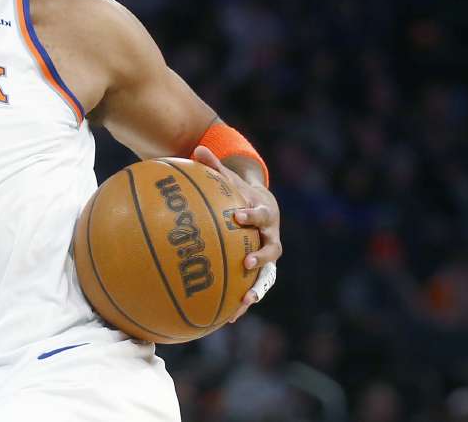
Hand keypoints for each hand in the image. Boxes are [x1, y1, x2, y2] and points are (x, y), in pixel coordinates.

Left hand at [192, 145, 281, 322]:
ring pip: (267, 275)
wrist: (264, 207)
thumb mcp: (229, 180)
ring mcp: (268, 256)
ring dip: (257, 287)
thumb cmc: (239, 192)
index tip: (237, 216)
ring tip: (245, 300)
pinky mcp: (261, 271)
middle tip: (247, 261)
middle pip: (271, 248)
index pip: (259, 214)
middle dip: (261, 255)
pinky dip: (243, 301)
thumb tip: (196, 148)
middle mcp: (270, 237)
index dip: (250, 215)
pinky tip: (228, 318)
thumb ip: (213, 166)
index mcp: (262, 214)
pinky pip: (253, 287)